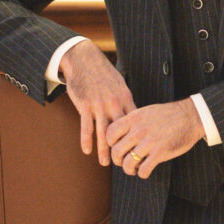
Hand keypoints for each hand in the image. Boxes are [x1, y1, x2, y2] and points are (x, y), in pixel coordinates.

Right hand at [60, 40, 135, 163]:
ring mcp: (99, 105)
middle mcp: (114, 103)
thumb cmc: (103, 74)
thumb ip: (125, 101)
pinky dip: (86, 139)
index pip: (134, 123)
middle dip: (123, 149)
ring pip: (103, 132)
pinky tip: (86, 150)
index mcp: (125, 98)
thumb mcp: (119, 85)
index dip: (137, 139)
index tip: (139, 151)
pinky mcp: (85, 105)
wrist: (84, 60)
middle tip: (125, 164)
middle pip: (121, 132)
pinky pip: (86, 126)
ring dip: (104, 150)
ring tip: (105, 163)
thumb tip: (134, 116)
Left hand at [106, 100, 205, 179]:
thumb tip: (118, 135)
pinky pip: (143, 170)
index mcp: (133, 118)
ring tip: (134, 169)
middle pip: (116, 151)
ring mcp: (149, 142)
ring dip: (129, 170)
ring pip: (127, 163)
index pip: (109, 133)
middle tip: (123, 161)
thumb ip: (132, 122)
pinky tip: (146, 171)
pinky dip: (142, 174)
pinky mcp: (160, 153)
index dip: (110, 143)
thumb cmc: (168, 115)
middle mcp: (138, 130)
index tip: (117, 147)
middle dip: (118, 160)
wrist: (191, 116)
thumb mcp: (146, 112)